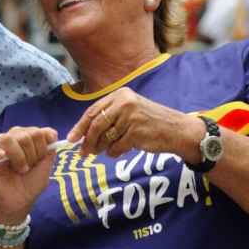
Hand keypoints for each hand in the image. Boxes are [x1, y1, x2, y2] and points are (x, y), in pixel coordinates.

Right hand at [0, 126, 57, 224]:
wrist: (21, 202)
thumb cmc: (31, 182)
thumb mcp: (46, 165)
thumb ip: (49, 148)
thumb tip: (51, 134)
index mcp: (25, 137)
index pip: (37, 131)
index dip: (43, 146)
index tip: (41, 160)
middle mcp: (11, 139)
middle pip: (24, 134)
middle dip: (32, 154)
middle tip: (28, 168)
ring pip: (6, 138)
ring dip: (18, 157)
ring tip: (20, 169)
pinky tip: (1, 157)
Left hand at [66, 87, 204, 160]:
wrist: (177, 130)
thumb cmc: (151, 122)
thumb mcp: (130, 110)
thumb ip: (109, 117)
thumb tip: (82, 134)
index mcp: (121, 95)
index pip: (93, 111)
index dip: (80, 126)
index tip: (71, 138)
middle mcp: (125, 103)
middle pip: (96, 124)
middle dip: (87, 141)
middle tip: (83, 153)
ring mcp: (131, 117)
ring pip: (105, 138)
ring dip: (102, 148)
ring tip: (106, 150)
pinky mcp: (136, 133)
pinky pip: (116, 147)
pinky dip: (115, 152)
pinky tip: (121, 150)